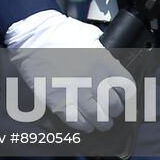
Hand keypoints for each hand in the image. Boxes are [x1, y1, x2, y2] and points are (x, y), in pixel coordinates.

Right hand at [5, 9, 129, 131]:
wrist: (32, 36)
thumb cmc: (59, 34)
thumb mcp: (89, 38)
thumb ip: (103, 55)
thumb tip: (110, 69)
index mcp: (104, 63)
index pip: (128, 88)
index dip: (126, 96)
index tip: (122, 98)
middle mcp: (94, 80)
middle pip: (114, 106)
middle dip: (114, 111)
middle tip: (109, 111)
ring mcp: (76, 92)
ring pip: (99, 119)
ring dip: (102, 122)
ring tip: (99, 121)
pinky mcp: (58, 102)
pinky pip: (78, 122)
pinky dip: (84, 126)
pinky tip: (84, 123)